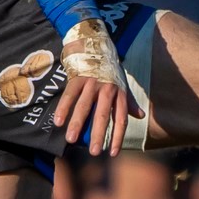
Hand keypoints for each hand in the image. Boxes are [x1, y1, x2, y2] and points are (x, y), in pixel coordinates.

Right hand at [52, 18, 144, 157]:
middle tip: (93, 152)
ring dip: (76, 124)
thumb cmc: (110, 69)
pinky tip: (58, 121)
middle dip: (97, 135)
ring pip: (83, 107)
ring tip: (70, 140)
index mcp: (120, 94)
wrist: (97, 45)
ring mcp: (92, 84)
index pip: (120, 119)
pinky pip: (69, 95)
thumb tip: (140, 116)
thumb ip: (130, 102)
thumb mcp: (123, 84)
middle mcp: (107, 90)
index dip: (117, 137)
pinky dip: (63, 108)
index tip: (112, 153)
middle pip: (102, 116)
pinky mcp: (78, 78)